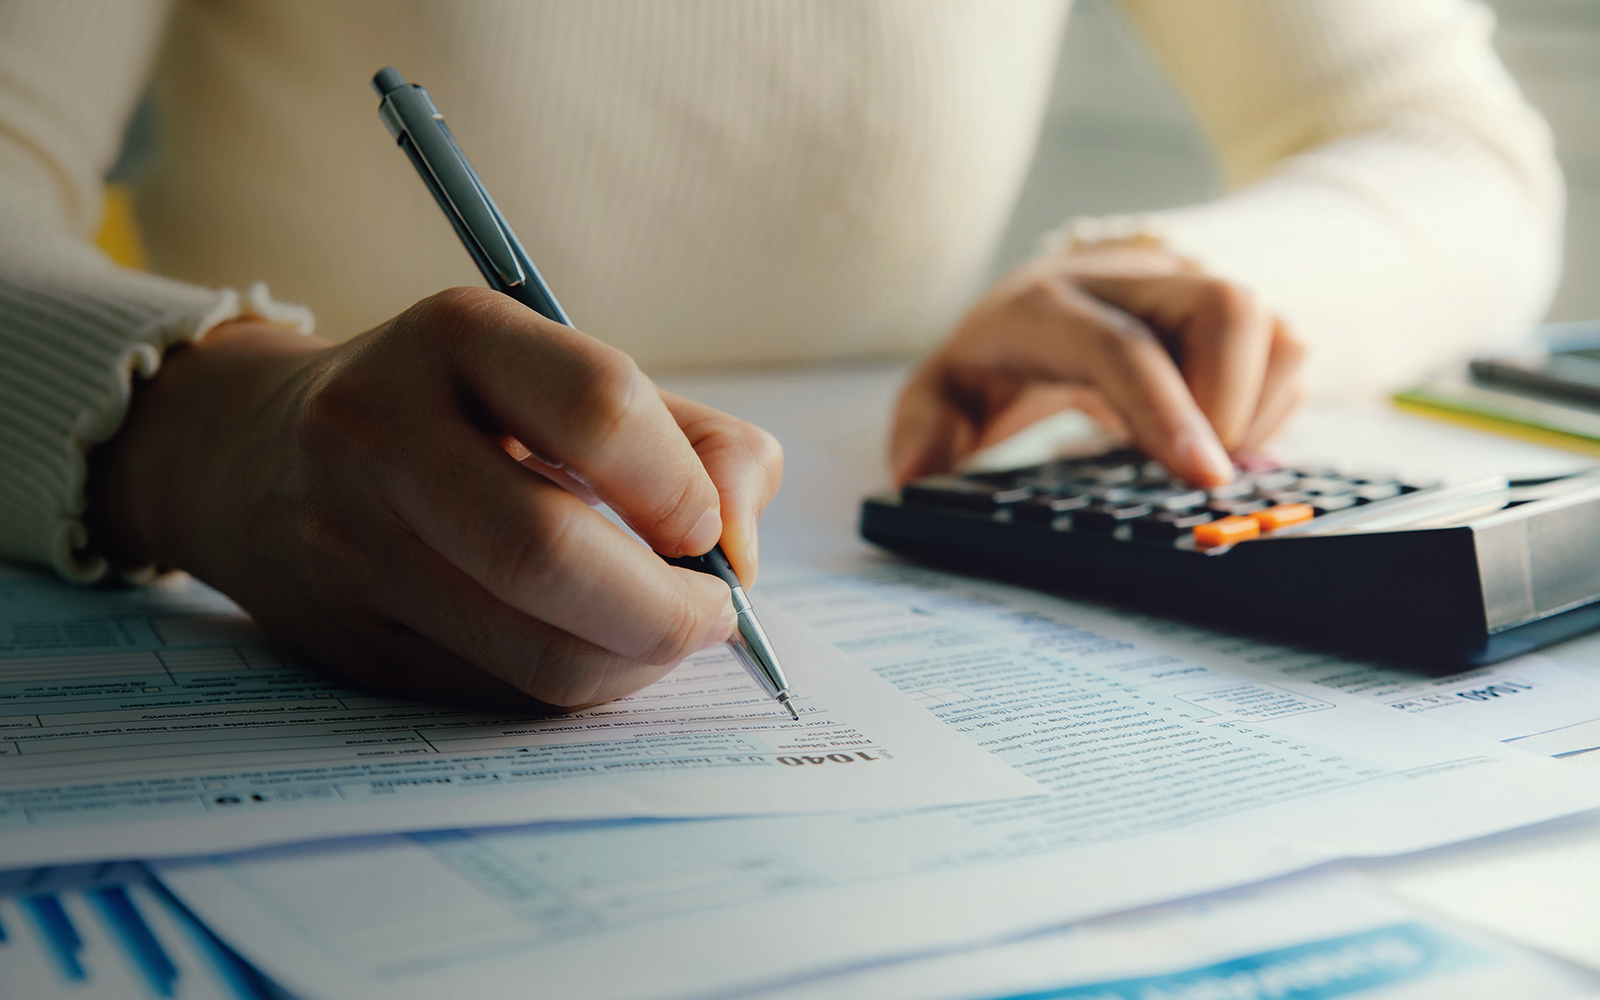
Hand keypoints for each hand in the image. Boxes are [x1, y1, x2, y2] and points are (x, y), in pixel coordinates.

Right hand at [86, 287, 782, 707]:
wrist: (259, 457)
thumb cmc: (465, 412)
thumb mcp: (573, 378)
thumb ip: (697, 442)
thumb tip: (740, 549)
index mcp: (457, 336)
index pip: (599, 409)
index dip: (683, 488)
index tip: (711, 530)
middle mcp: (382, 431)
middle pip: (548, 552)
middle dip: (666, 609)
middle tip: (713, 614)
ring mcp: (351, 544)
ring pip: (530, 649)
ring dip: (633, 662)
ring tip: (663, 632)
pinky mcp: (351, 640)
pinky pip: (501, 693)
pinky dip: (578, 684)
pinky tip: (594, 650)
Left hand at [890, 244, 1304, 485]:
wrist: (1043, 300)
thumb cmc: (996, 359)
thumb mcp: (942, 394)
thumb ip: (925, 429)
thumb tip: (917, 474)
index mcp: (1048, 304)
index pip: (1122, 346)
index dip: (1167, 410)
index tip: (1202, 477)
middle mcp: (1129, 279)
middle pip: (1224, 305)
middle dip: (1231, 401)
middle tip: (1198, 471)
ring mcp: (1189, 287)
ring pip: (1272, 325)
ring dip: (1257, 406)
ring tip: (1203, 453)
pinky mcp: (1231, 308)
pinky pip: (1290, 348)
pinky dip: (1272, 404)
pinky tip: (1220, 435)